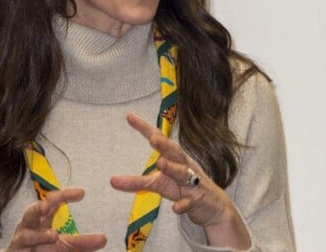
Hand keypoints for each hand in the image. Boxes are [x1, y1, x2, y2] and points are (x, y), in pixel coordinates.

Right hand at [7, 187, 106, 250]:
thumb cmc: (43, 249)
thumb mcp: (65, 246)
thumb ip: (83, 242)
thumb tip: (103, 239)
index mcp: (41, 218)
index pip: (52, 200)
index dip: (65, 195)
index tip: (82, 193)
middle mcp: (28, 226)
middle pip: (32, 212)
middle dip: (38, 208)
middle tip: (47, 206)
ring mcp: (20, 241)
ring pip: (25, 236)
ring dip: (39, 236)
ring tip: (54, 235)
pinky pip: (21, 251)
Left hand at [110, 113, 250, 249]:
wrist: (214, 207)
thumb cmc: (183, 188)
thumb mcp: (159, 184)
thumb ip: (136, 182)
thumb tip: (111, 180)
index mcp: (174, 157)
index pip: (158, 139)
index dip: (144, 128)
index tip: (129, 116)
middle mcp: (184, 165)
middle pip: (174, 152)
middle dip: (164, 145)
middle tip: (152, 138)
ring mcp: (193, 182)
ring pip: (183, 173)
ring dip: (173, 168)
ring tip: (161, 163)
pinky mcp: (199, 199)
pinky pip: (190, 201)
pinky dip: (183, 204)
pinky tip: (175, 208)